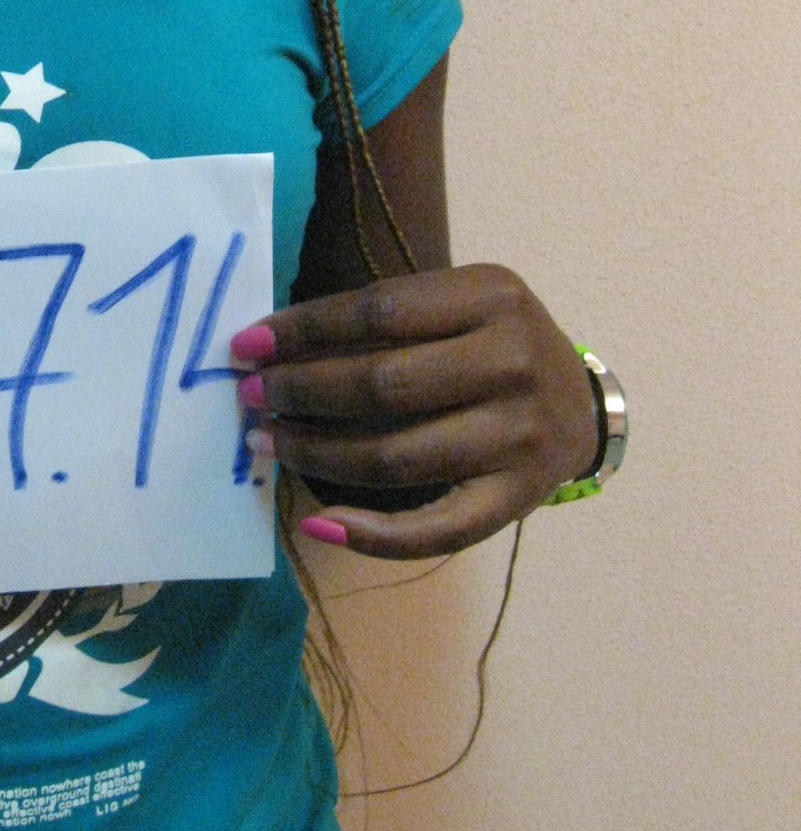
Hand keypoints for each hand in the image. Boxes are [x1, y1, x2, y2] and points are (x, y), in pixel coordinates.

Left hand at [233, 265, 598, 557]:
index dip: (303, 330)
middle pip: (381, 384)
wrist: (582, 407)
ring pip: (396, 455)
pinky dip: (371, 534)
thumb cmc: (495, 345)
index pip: (376, 311)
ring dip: (318, 453)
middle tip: (250, 397)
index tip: (247, 345)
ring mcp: (519, 434)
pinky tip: (319, 524)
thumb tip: (275, 346)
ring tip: (269, 443)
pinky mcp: (517, 498)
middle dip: (300, 392)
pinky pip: (436, 529)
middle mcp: (512, 361)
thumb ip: (389, 318)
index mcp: (492, 296)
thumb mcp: (460, 305)